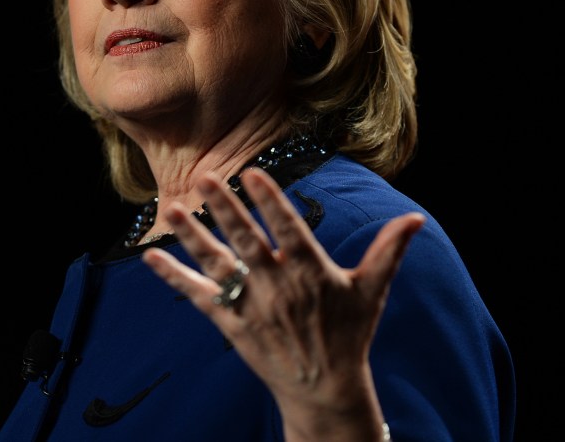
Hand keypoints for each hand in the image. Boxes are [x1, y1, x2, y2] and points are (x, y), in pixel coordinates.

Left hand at [141, 167, 423, 439]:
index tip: (255, 174)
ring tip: (171, 208)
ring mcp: (251, 305)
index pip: (290, 230)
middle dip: (226, 209)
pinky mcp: (230, 322)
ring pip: (217, 265)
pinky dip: (172, 277)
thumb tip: (415, 218)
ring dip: (192, 236)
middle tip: (205, 177)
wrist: (324, 390)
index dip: (272, 202)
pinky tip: (149, 257)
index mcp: (311, 273)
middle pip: (247, 242)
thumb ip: (388, 251)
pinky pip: (197, 296)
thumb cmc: (348, 335)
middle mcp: (278, 287)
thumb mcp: (371, 292)